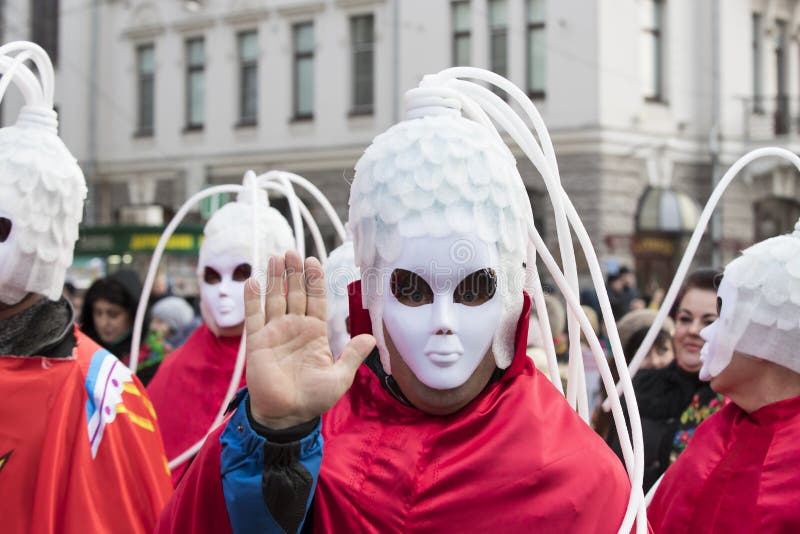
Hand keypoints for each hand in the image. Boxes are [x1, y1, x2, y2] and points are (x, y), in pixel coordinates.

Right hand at [244, 251, 374, 429]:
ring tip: (276, 258)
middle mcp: (294, 327)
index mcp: (315, 332)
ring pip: (275, 299)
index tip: (313, 262)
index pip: (316, 299)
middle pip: (295, 293)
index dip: (314, 280)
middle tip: (292, 252)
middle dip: (294, 273)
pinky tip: (253, 282)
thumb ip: (352, 356)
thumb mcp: (339, 377)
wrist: (287, 416)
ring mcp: (275, 333)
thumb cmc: (313, 398)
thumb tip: (371, 339)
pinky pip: (254, 317)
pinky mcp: (257, 342)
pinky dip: (253, 300)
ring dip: (274, 279)